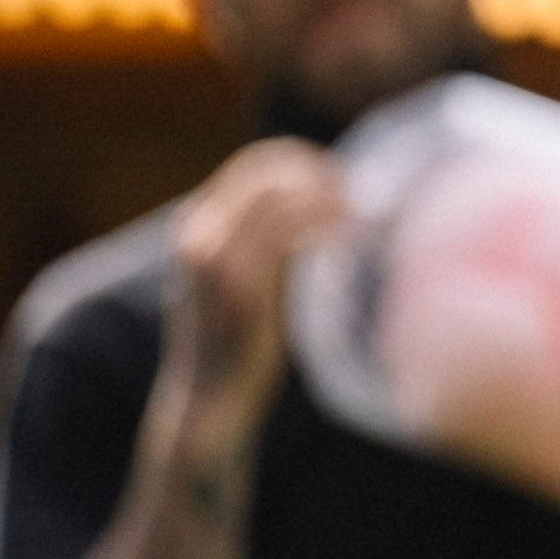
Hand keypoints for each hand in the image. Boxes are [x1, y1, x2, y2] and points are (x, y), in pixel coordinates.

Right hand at [164, 139, 344, 429]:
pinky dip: (326, 221)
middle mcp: (198, 232)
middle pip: (267, 167)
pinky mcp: (239, 280)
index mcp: (197, 226)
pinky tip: (350, 234)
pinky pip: (288, 229)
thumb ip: (274, 241)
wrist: (210, 398)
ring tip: (362, 216)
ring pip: (279, 192)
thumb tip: (326, 207)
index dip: (303, 160)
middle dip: (320, 173)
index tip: (343, 180)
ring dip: (329, 196)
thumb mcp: (253, 278)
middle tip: (360, 196)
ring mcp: (214, 254)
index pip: (252, 162)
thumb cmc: (241, 342)